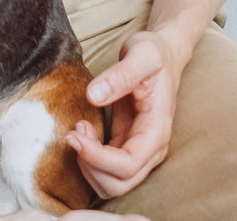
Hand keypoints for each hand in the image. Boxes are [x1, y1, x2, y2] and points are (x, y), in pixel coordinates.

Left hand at [64, 30, 181, 200]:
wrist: (162, 54)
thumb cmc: (153, 54)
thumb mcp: (139, 56)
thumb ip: (118, 76)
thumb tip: (92, 96)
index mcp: (157, 129)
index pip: (128, 164)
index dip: (98, 157)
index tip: (74, 134)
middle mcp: (152, 148)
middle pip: (120, 182)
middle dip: (90, 165)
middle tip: (73, 133)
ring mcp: (141, 151)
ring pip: (113, 183)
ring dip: (89, 166)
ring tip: (79, 132)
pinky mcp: (128, 146)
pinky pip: (108, 170)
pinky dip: (90, 160)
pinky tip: (84, 132)